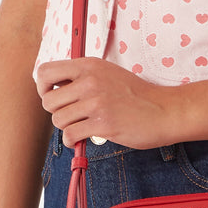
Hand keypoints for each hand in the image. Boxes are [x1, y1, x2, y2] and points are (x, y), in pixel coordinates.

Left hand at [36, 57, 178, 148]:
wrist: (164, 110)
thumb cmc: (136, 94)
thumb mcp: (107, 73)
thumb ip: (82, 77)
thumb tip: (53, 88)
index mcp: (89, 65)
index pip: (45, 71)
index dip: (43, 87)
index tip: (54, 96)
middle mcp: (90, 81)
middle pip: (48, 101)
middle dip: (56, 112)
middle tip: (71, 116)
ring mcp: (96, 102)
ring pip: (58, 120)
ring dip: (67, 127)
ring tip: (82, 126)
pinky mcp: (103, 123)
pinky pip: (70, 135)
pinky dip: (72, 141)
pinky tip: (82, 138)